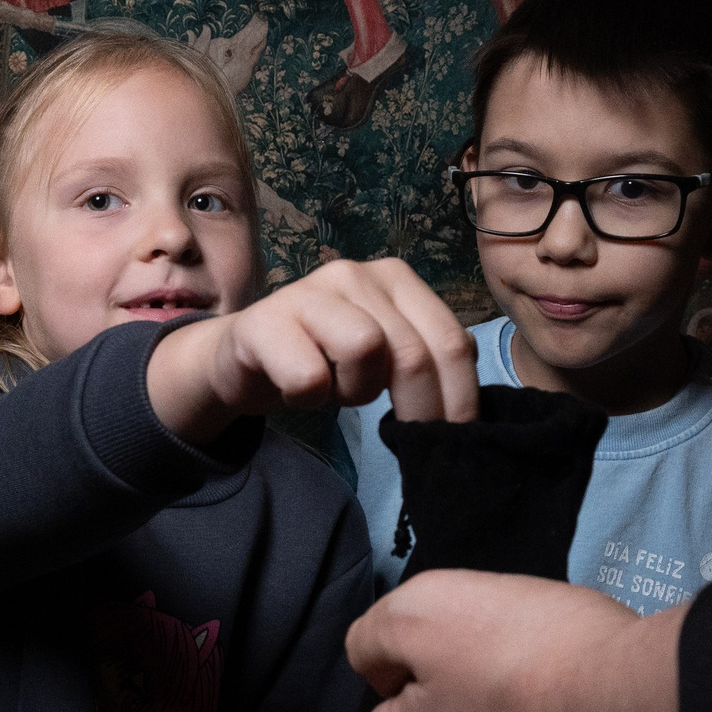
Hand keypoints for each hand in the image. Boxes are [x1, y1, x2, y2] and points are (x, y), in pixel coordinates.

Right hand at [146, 256, 477, 443]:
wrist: (241, 356)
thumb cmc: (322, 358)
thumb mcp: (384, 358)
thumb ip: (426, 362)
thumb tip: (470, 409)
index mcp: (396, 278)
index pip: (452, 341)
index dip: (460, 398)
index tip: (454, 437)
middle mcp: (355, 273)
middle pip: (414, 352)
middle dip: (417, 408)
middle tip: (403, 437)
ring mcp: (308, 291)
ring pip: (365, 350)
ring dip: (355, 390)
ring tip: (335, 390)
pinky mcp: (263, 321)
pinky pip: (308, 374)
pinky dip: (308, 396)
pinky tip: (296, 389)